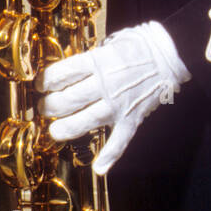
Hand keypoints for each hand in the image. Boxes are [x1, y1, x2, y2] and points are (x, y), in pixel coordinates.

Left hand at [36, 21, 190, 173]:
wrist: (170, 54)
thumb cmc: (140, 44)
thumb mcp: (111, 42)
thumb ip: (93, 57)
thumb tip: (75, 68)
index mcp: (97, 61)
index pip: (62, 73)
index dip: (46, 81)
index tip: (40, 86)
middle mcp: (104, 83)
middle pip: (67, 99)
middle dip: (50, 106)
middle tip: (44, 108)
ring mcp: (118, 102)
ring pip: (84, 121)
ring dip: (65, 129)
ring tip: (55, 131)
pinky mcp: (132, 117)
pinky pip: (120, 139)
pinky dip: (110, 155)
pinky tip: (99, 168)